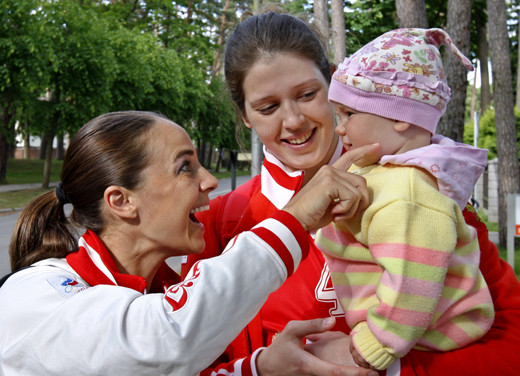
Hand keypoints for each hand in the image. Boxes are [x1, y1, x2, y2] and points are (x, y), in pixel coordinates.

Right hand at [255, 317, 377, 375]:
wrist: (267, 368)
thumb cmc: (280, 348)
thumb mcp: (291, 331)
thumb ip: (312, 325)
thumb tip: (332, 320)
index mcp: (309, 366)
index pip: (335, 373)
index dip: (354, 374)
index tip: (371, 373)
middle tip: (377, 372)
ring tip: (368, 372)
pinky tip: (351, 372)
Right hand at [283, 144, 377, 230]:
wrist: (295, 220)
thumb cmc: (312, 215)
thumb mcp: (332, 203)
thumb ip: (344, 194)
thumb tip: (361, 196)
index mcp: (329, 173)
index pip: (349, 158)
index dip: (363, 151)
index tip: (377, 146)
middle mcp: (330, 169)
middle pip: (361, 182)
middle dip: (360, 202)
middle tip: (344, 214)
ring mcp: (330, 174)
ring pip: (358, 192)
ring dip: (351, 209)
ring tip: (336, 214)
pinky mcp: (330, 182)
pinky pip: (353, 197)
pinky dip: (346, 210)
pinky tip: (333, 213)